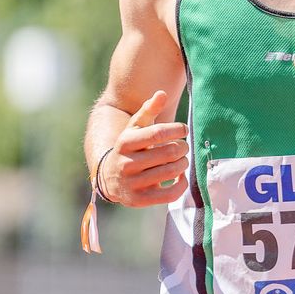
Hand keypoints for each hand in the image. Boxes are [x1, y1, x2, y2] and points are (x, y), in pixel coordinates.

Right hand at [98, 90, 189, 208]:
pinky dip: (181, 184)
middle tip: (183, 147)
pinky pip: (170, 194)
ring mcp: (132, 183)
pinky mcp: (139, 200)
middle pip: (168, 152)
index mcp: (124, 142)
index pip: (157, 133)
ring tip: (182, 160)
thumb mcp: (135, 127)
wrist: (110, 177)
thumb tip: (162, 93)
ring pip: (171, 171)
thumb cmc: (130, 147)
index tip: (184, 129)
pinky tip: (179, 176)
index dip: (176, 130)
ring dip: (183, 164)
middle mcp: (126, 163)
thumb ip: (148, 109)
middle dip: (182, 148)